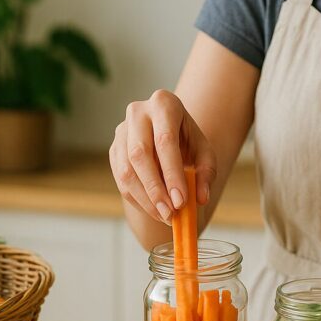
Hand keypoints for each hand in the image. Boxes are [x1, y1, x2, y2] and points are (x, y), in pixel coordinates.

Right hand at [110, 89, 217, 223]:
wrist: (169, 134)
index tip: (181, 201)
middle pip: (140, 154)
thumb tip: (201, 198)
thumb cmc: (189, 142)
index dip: (172, 174)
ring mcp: (122, 131)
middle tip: (170, 214)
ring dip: (145, 198)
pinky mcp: (114, 149)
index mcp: (164, 104)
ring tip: (165, 216)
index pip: (164, 141)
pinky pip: (121, 179)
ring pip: (126, 170)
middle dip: (155, 189)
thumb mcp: (205, 152)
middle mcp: (138, 113)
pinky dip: (137, 198)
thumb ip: (206, 173)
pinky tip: (154, 209)